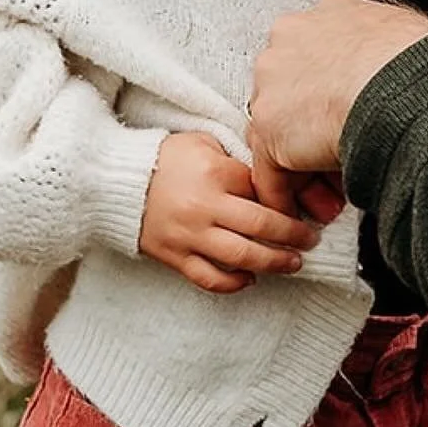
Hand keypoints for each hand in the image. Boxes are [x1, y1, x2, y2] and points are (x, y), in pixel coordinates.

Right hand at [139, 131, 321, 293]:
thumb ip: (236, 160)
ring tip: (294, 263)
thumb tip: (268, 178)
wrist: (116, 180)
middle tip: (310, 240)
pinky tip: (250, 279)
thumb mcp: (204, 143)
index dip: (287, 201)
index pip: (262, 191)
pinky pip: (209, 278)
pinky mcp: (174, 256)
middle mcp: (204, 208)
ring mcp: (189, 235)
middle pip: (262, 227)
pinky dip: (233, 283)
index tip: (304, 206)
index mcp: (215, 174)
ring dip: (274, 262)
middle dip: (293, 236)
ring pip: (241, 257)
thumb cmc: (165, 158)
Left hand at [248, 0, 427, 218]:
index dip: (333, 98)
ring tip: (332, 196)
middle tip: (338, 162)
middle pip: (292, 96)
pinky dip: (287, 195)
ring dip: (303, 168)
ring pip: (280, 134)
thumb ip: (389, 50)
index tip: (352, 120)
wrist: (410, 86)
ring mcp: (273, 82)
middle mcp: (291, 40)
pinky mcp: (271, 128)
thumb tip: (413, 65)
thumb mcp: (408, 37)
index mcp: (329, 15)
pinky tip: (309, 211)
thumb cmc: (425, 64)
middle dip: (312, 133)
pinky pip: (271, 171)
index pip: (317, 62)